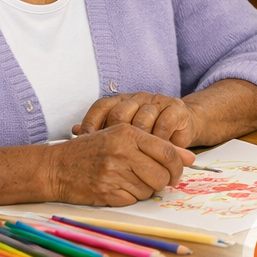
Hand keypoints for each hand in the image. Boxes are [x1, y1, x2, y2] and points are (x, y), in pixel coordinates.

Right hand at [43, 123, 194, 206]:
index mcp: (128, 134)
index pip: (167, 152)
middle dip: (165, 181)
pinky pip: (133, 200)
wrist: (56, 167)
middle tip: (159, 181)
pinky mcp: (106, 193)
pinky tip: (121, 188)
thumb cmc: (92, 149)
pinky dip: (132, 197)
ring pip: (149, 189)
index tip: (177, 172)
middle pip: (162, 174)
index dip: (177, 165)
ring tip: (133, 181)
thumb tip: (190, 158)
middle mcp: (121, 153)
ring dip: (147, 189)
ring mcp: (113, 174)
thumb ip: (157, 145)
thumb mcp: (123, 137)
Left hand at [75, 92, 201, 146]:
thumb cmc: (149, 132)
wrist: (182, 125)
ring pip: (143, 118)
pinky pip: (163, 124)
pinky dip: (158, 139)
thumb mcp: (123, 133)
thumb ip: (102, 131)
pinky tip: (154, 152)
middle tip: (112, 155)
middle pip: (121, 112)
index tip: (87, 142)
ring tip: (135, 159)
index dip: (92, 123)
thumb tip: (74, 131)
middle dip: (115, 135)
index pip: (102, 106)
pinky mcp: (176, 109)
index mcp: (122, 100)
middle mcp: (138, 98)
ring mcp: (158, 101)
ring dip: (140, 140)